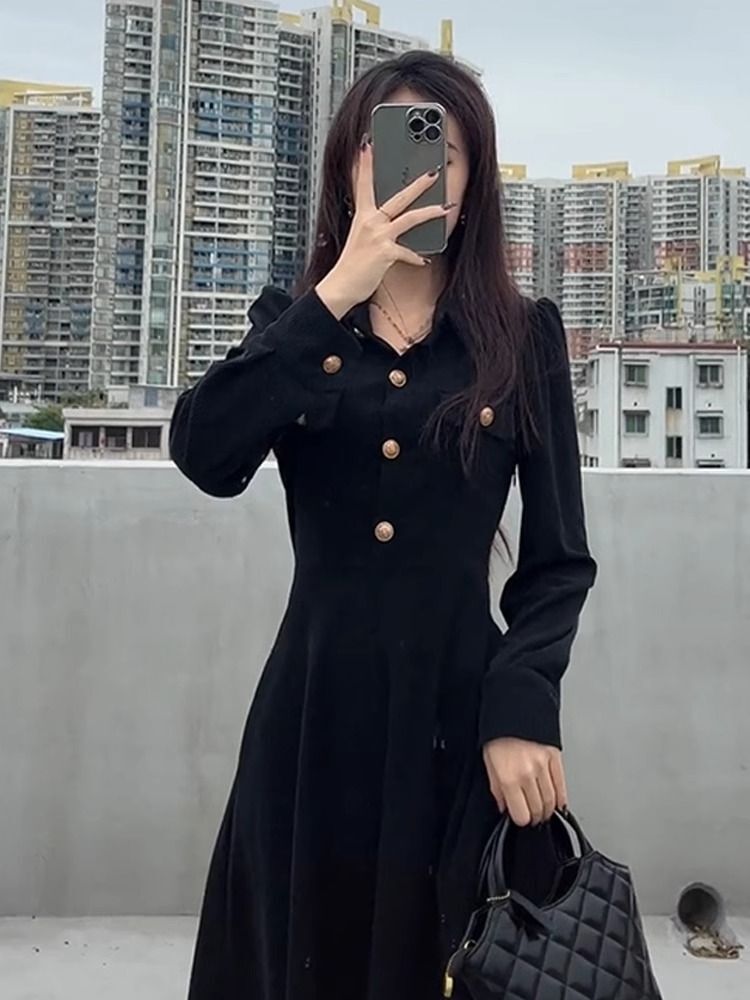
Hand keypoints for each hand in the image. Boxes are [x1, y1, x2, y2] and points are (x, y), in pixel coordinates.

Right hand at [315, 140, 450, 318]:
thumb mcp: (359, 237)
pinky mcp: (385, 253)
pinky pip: (407, 252)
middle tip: (433, 172)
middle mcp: (369, 222)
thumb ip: (372, 224)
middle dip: (418, 184)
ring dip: (430, 212)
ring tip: (445, 208)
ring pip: (409, 218)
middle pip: (398, 197)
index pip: (363, 184)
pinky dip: (416, 256)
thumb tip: (388, 219)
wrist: (340, 286)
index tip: (367, 144)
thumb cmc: (351, 264)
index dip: (365, 164)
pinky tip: (424, 259)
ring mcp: (378, 236)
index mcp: (362, 216)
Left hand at [482, 737, 567, 826]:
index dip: (520, 820)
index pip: (521, 814)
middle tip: (531, 817)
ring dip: (547, 810)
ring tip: (542, 811)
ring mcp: (544, 766)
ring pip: (552, 801)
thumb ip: (496, 788)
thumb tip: (503, 806)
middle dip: (534, 817)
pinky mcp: (556, 758)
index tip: (519, 818)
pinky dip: (561, 798)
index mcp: (509, 777)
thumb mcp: (488, 762)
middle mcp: (528, 774)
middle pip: (538, 810)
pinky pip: (562, 786)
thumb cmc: (498, 733)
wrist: (514, 707)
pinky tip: (557, 803)